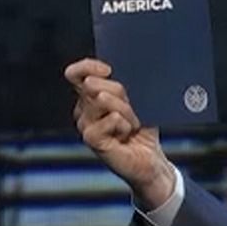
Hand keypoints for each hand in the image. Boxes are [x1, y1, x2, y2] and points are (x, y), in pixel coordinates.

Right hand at [65, 58, 175, 208]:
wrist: (150, 159)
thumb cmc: (143, 128)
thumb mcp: (137, 101)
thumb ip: (124, 86)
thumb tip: (113, 75)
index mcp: (91, 96)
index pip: (76, 74)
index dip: (88, 67)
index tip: (108, 70)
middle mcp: (84, 109)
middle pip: (94, 83)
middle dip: (121, 94)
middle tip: (132, 112)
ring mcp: (85, 124)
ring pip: (104, 99)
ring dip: (127, 111)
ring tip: (131, 125)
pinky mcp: (91, 138)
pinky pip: (111, 118)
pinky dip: (125, 125)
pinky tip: (125, 135)